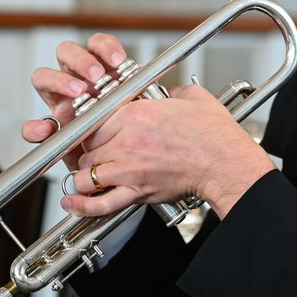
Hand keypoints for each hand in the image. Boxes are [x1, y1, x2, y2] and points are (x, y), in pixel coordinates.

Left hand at [21, 32, 273, 219]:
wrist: (225, 161)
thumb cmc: (214, 133)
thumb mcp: (191, 98)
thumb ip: (172, 92)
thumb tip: (170, 92)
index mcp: (134, 113)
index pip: (94, 122)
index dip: (91, 130)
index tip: (93, 134)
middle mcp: (126, 140)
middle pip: (86, 148)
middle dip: (86, 154)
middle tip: (92, 157)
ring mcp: (129, 167)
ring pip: (87, 174)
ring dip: (84, 176)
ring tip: (86, 177)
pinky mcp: (137, 191)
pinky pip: (101, 202)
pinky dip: (83, 205)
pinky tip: (71, 203)